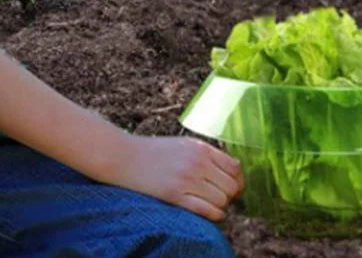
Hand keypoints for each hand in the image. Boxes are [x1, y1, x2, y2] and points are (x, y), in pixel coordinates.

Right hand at [109, 134, 243, 221]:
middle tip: (218, 197)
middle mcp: (196, 161)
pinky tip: (207, 212)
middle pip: (232, 186)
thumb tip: (234, 170)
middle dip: (229, 195)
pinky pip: (208, 211)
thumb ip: (206, 155)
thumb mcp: (183, 145)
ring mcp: (186, 179)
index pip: (235, 167)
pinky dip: (213, 215)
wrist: (124, 156)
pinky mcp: (175, 195)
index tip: (230, 187)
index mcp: (200, 147)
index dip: (237, 181)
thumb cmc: (154, 152)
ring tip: (207, 203)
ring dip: (219, 206)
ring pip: (222, 201)